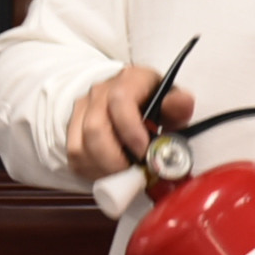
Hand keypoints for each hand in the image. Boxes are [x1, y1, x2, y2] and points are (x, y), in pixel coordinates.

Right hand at [68, 63, 192, 179]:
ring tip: (125, 174)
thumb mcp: (171, 101)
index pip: (120, 100)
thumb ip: (178, 104)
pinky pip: (75, 157)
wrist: (129, 99)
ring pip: (80, 147)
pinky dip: (93, 171)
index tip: (144, 152)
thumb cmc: (154, 103)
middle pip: (94, 129)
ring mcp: (83, 110)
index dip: (130, 130)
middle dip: (115, 159)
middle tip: (134, 173)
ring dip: (104, 169)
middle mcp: (100, 92)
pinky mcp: (72, 129)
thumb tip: (182, 102)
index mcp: (129, 80)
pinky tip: (111, 172)